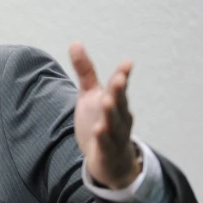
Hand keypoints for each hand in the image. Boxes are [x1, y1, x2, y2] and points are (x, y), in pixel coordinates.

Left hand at [69, 42, 140, 188]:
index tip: (127, 63)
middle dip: (119, 91)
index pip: (119, 87)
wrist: (109, 160)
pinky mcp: (107, 151)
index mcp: (115, 101)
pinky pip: (106, 144)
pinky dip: (103, 138)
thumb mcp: (90, 94)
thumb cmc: (100, 121)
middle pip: (120, 103)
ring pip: (115, 124)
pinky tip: (99, 130)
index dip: (123, 76)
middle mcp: (119, 117)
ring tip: (107, 101)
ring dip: (111, 113)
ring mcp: (115, 135)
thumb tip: (75, 42)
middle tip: (118, 79)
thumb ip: (85, 70)